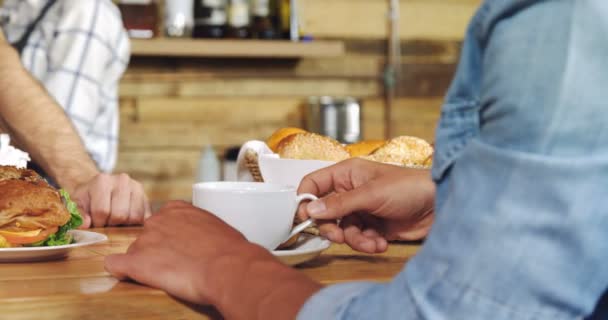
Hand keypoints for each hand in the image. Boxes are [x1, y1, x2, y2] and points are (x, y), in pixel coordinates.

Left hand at [71, 173, 150, 227]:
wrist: (102, 188)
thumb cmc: (89, 198)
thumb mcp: (78, 203)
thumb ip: (78, 213)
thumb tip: (86, 224)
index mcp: (102, 180)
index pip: (102, 211)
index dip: (97, 222)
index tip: (94, 221)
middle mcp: (122, 180)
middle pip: (120, 215)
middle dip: (111, 224)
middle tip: (106, 221)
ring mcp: (137, 188)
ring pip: (135, 217)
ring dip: (125, 225)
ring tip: (116, 220)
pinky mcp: (147, 198)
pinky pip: (145, 218)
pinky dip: (137, 224)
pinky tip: (127, 221)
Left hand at [105, 201, 320, 318]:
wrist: (228, 267)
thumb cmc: (230, 250)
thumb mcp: (215, 227)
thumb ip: (198, 227)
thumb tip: (202, 239)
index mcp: (176, 210)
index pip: (162, 222)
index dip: (169, 238)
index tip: (179, 249)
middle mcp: (157, 221)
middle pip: (147, 238)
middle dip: (157, 251)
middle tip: (176, 265)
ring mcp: (145, 241)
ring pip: (134, 253)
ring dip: (146, 264)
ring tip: (168, 276)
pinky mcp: (136, 263)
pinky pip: (116, 265)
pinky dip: (120, 271)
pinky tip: (129, 275)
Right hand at [298, 158, 435, 253]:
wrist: (441, 205)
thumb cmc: (410, 187)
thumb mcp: (371, 194)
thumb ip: (339, 203)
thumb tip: (310, 210)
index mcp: (347, 174)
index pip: (314, 185)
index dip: (305, 201)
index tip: (304, 218)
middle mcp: (351, 192)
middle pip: (325, 214)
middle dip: (333, 228)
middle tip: (340, 236)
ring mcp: (362, 210)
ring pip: (342, 231)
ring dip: (355, 240)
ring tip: (371, 241)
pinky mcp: (373, 227)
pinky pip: (358, 240)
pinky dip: (367, 244)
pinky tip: (381, 242)